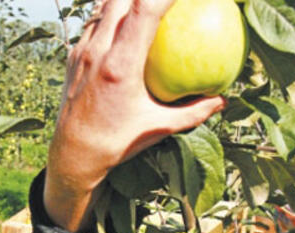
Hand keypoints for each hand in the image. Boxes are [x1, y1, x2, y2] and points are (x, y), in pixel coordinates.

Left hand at [44, 0, 226, 231]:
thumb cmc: (117, 144)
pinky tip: (124, 17)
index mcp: (120, 65)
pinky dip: (111, 12)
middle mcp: (97, 50)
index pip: (144, 10)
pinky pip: (93, 22)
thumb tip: (221, 101)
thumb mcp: (158, 129)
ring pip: (103, 5)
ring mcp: (82, 51)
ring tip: (145, 1)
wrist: (72, 155)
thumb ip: (193, 113)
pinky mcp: (73, 56)